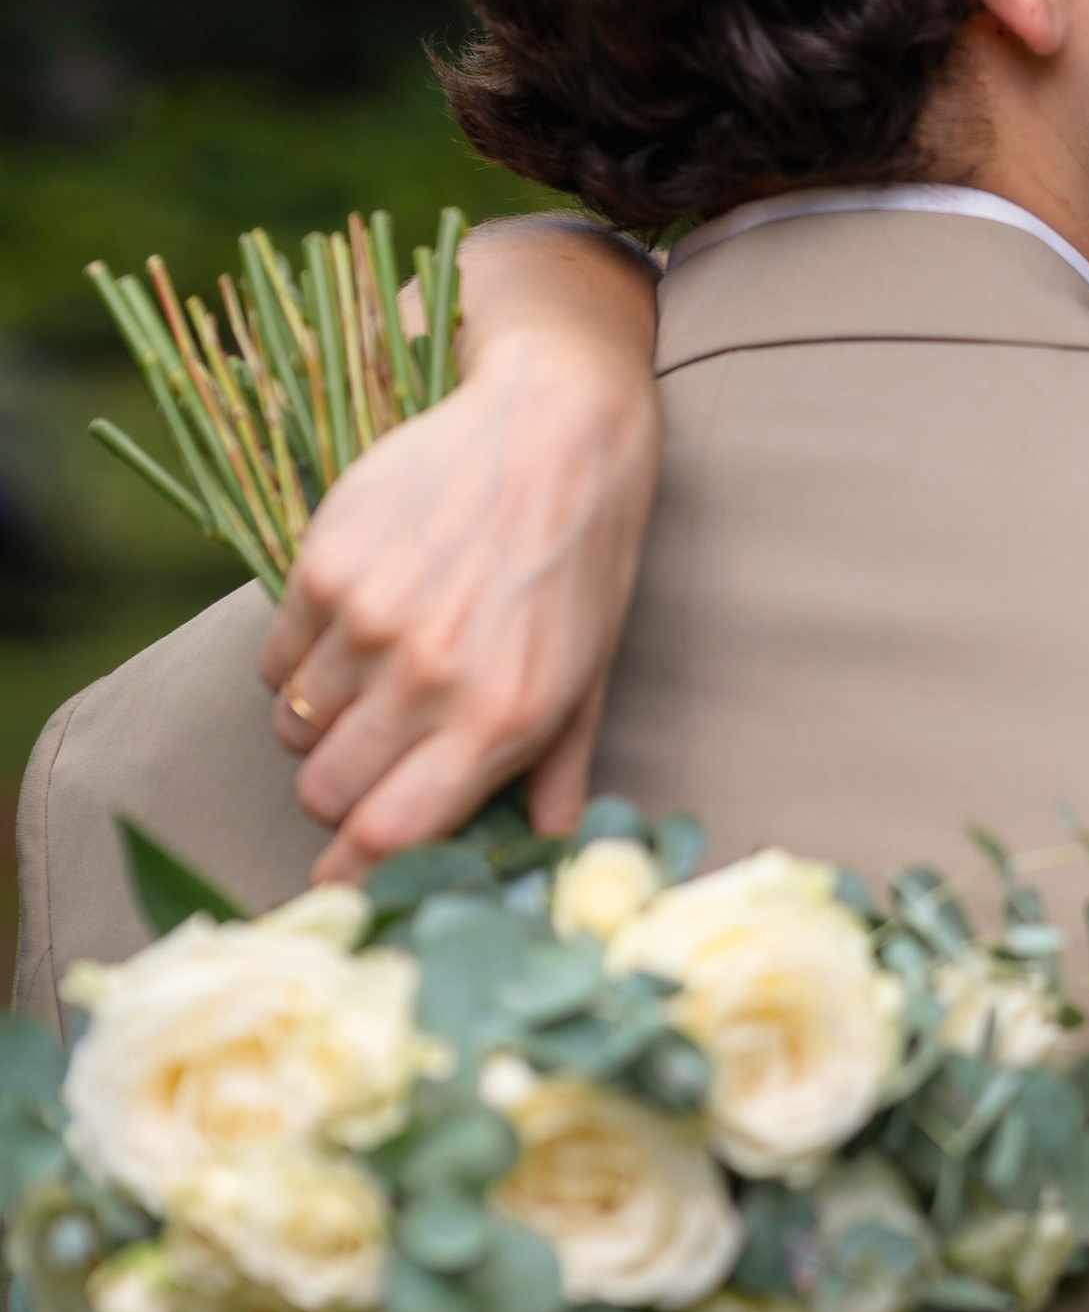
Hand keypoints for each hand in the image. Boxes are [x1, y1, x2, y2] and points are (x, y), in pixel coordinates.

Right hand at [257, 332, 660, 881]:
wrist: (556, 429)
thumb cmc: (582, 562)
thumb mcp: (589, 678)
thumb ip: (558, 773)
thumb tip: (545, 852)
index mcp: (499, 720)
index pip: (391, 836)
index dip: (354, 874)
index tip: (340, 882)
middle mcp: (430, 678)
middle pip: (327, 793)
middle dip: (340, 798)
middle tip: (371, 767)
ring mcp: (370, 621)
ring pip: (296, 731)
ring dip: (320, 731)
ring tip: (368, 689)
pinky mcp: (326, 566)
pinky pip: (276, 662)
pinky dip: (299, 666)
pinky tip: (348, 635)